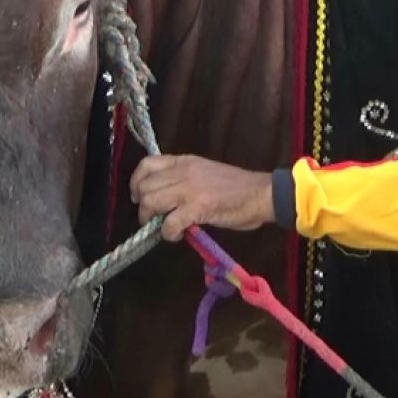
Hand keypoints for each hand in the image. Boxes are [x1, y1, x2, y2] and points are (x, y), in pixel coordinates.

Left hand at [130, 155, 274, 240]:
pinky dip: (168, 234)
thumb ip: (184, 181)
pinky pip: (169, 223)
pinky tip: (177, 236)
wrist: (261, 194)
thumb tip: (165, 200)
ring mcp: (190, 188)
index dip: (136, 182)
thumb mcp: (205, 173)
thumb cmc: (237, 188)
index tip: (138, 196)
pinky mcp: (198, 207)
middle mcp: (184, 171)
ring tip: (164, 228)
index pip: (147, 164)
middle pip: (145, 186)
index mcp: (185, 161)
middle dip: (142, 207)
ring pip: (151, 202)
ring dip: (151, 220)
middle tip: (150, 219)